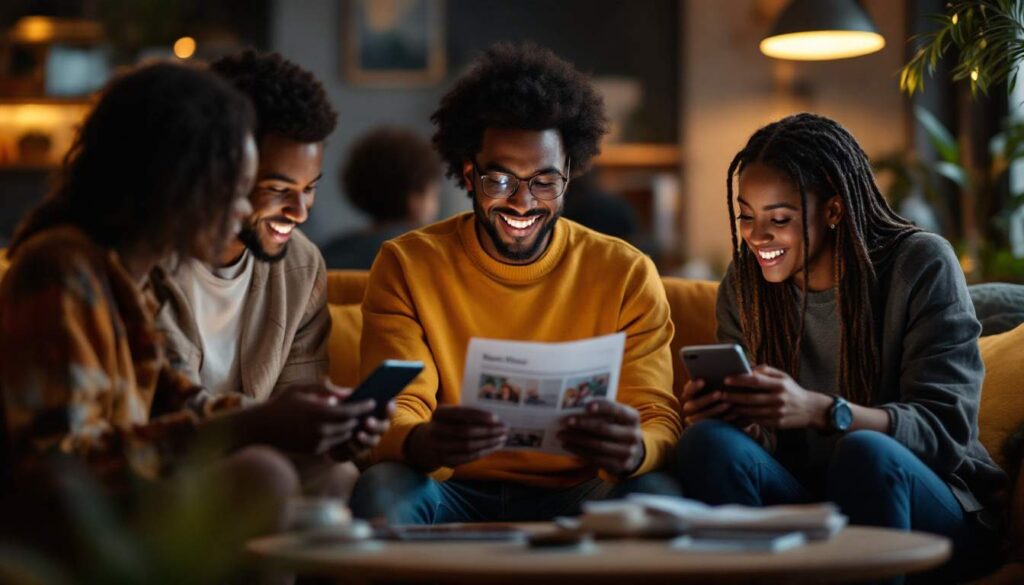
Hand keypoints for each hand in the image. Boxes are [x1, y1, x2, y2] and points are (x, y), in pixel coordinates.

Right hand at [248, 380, 376, 454]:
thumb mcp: (301, 389)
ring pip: (344, 435)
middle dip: (359, 417)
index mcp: (317, 413)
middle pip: (349, 425)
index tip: (373, 401)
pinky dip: (339, 434)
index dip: (363, 406)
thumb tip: (348, 392)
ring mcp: (316, 442)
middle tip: (369, 409)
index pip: (349, 412)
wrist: (261, 428)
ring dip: (351, 427)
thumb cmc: (282, 404)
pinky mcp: (313, 450)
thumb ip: (326, 388)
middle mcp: (319, 430)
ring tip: (359, 417)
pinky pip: (334, 442)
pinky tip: (343, 426)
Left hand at [329, 400, 395, 461]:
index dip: (390, 408)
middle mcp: (376, 428)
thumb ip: (342, 398)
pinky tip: (347, 443)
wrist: (327, 434)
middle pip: (383, 427)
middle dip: (377, 425)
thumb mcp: (340, 403)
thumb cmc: (337, 413)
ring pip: (373, 441)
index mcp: (376, 412)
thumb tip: (340, 396)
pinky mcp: (358, 452)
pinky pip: (358, 452)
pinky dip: (353, 447)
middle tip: (367, 421)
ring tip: (358, 434)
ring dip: (366, 438)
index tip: (387, 404)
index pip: (388, 410)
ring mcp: (368, 441)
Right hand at [405, 406, 508, 469]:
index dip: (479, 416)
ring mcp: (439, 447)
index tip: (495, 418)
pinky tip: (494, 446)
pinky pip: (468, 457)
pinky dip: (483, 452)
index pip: (461, 413)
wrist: (422, 444)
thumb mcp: (448, 415)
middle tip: (504, 428)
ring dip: (489, 442)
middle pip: (467, 431)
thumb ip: (466, 415)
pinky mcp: (445, 460)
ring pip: (469, 446)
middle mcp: (437, 430)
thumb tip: (495, 418)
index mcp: (439, 414)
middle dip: (489, 431)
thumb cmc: (444, 425)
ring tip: (502, 438)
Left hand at [557, 399, 644, 476]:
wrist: (632, 451)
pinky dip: (579, 451)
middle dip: (583, 424)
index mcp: (633, 417)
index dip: (602, 407)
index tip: (585, 405)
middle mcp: (634, 435)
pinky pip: (596, 458)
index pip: (617, 410)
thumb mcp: (615, 417)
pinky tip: (568, 445)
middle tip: (566, 421)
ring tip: (562, 434)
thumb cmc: (616, 427)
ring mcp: (628, 452)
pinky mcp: (620, 465)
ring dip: (577, 439)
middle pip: (605, 428)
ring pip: (598, 445)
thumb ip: (600, 411)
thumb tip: (574, 405)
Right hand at [679, 378, 730, 425]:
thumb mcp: (717, 383)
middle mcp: (689, 407)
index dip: (693, 386)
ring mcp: (696, 419)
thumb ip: (715, 377)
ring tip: (728, 404)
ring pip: (700, 417)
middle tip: (719, 393)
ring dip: (714, 410)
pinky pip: (711, 426)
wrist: (727, 407)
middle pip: (692, 405)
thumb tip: (717, 368)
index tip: (703, 380)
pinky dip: (722, 419)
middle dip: (706, 399)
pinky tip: (734, 414)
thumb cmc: (722, 389)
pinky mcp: (706, 428)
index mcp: (689, 394)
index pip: (687, 390)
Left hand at [723, 365, 829, 429]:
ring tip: (722, 404)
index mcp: (780, 384)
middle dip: (732, 396)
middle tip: (719, 394)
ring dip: (735, 408)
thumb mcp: (783, 376)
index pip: (756, 381)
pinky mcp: (776, 424)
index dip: (740, 380)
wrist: (810, 409)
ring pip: (751, 411)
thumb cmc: (791, 390)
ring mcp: (777, 413)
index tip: (726, 379)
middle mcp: (779, 399)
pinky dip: (743, 418)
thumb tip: (748, 367)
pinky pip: (756, 421)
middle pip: (750, 398)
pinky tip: (733, 414)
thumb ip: (766, 371)